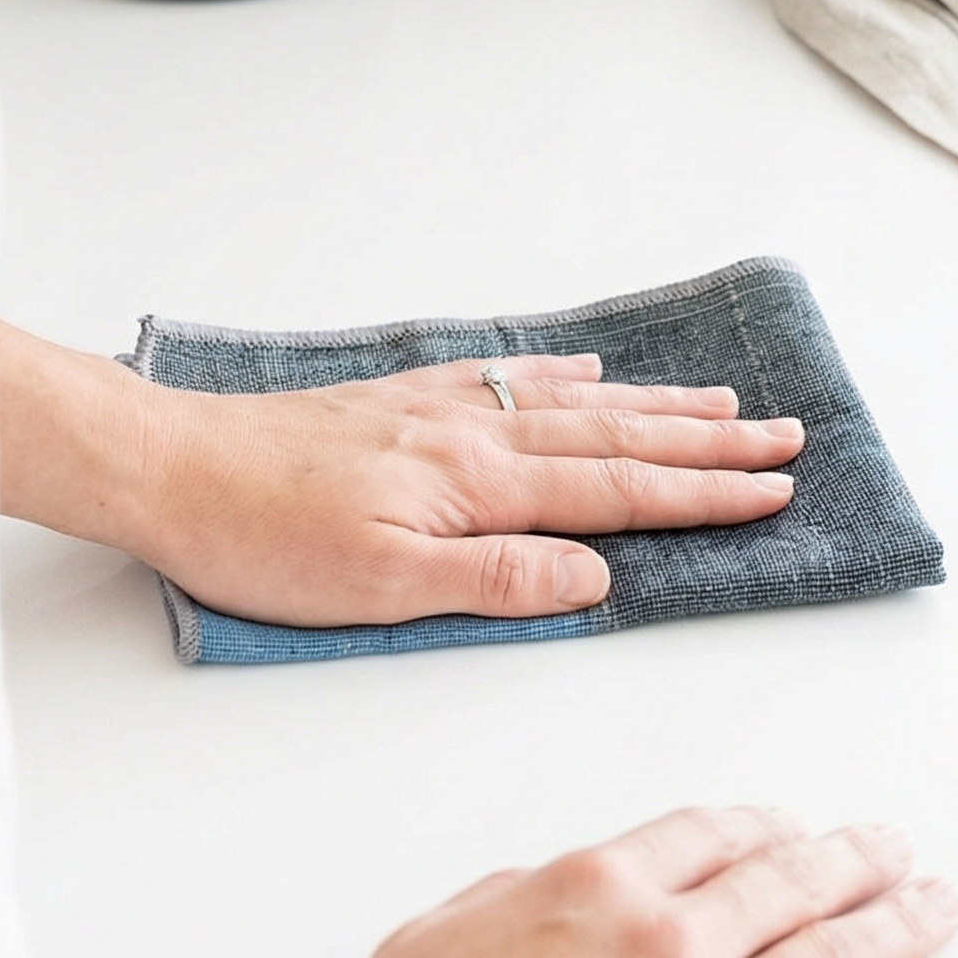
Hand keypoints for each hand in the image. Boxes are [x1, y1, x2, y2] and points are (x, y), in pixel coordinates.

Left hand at [145, 354, 804, 624]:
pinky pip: (510, 378)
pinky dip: (564, 374)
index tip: (773, 489)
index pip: (617, 493)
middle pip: (615, 437)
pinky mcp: (405, 401)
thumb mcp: (381, 588)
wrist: (173, 466)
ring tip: (721, 398)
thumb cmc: (263, 538)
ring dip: (654, 403)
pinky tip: (588, 369)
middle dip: (707, 441)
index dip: (701, 494)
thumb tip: (596, 572)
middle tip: (784, 437)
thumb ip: (496, 577)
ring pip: (574, 403)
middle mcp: (475, 432)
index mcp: (479, 483)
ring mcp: (442, 408)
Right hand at [314, 806, 957, 957]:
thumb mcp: (437, 934)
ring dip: (897, 919)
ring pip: (833, 952)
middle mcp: (667, 939)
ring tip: (935, 903)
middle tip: (889, 847)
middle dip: (849, 859)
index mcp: (597, 883)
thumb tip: (549, 892)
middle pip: (786, 878)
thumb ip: (511, 897)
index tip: (787, 828)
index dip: (759, 825)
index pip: (708, 832)